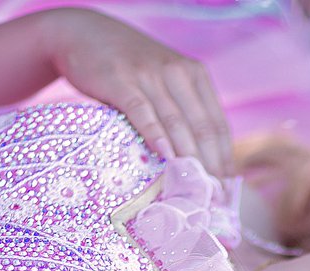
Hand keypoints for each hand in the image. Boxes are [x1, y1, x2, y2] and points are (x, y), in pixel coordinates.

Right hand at [36, 8, 233, 176]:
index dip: (224, 159)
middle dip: (210, 166)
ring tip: (194, 187)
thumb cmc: (127, 66)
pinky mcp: (122, 81)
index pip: (218, 124)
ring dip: (188, 158)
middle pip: (201, 128)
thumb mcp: (163, 78)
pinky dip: (156, 136)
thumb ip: (182, 108)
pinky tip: (165, 156)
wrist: (83, 33)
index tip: (225, 189)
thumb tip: (199, 158)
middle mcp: (177, 73)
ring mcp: (150, 76)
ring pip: (177, 123)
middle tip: (212, 197)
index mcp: (195, 75)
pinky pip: (144, 113)